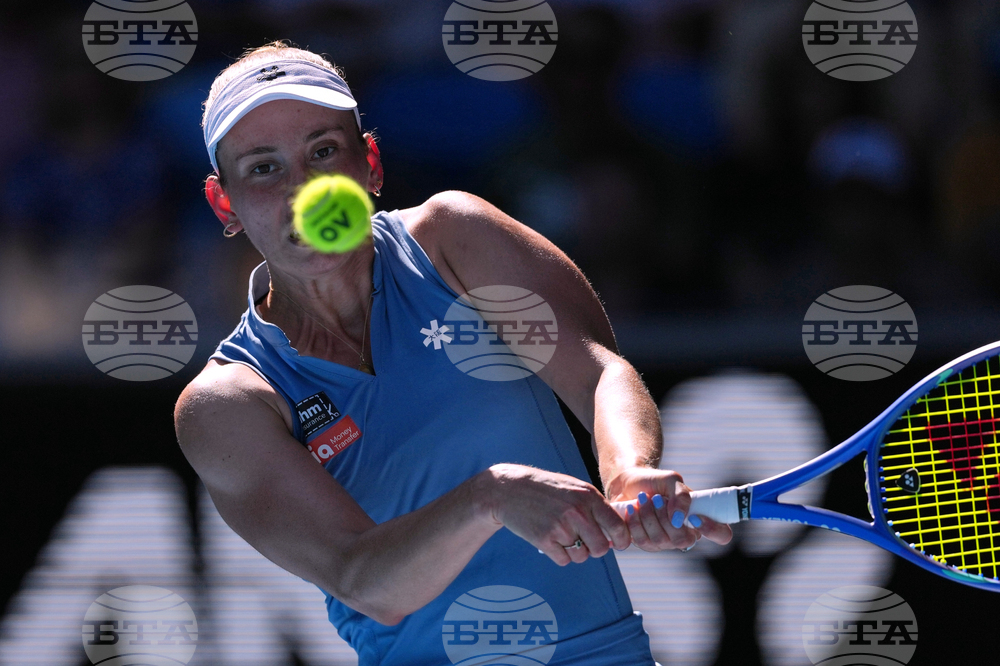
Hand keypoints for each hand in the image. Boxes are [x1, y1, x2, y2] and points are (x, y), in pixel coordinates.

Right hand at [482, 464, 631, 565]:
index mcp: (588, 496)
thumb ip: (595, 508)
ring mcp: (560, 527)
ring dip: (574, 552)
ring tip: (561, 535)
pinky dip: (559, 555)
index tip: (619, 544)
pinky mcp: (544, 539)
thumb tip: (616, 534)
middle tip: (584, 541)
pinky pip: (563, 560)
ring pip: (581, 556)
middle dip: (594, 549)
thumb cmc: (545, 489)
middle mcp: (577, 512)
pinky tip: (551, 540)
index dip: (622, 540)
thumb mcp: (574, 489)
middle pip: (601, 548)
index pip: (617, 526)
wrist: (509, 490)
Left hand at [606, 467, 732, 551]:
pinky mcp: (647, 544)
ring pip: (660, 540)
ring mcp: (666, 542)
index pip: (721, 535)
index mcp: (700, 518)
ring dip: (648, 516)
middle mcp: (686, 534)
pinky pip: (642, 542)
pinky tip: (633, 509)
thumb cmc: (655, 481)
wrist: (629, 483)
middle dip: (665, 517)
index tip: (694, 516)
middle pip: (683, 540)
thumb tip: (679, 520)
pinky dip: (635, 523)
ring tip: (642, 498)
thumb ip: (681, 496)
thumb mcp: (671, 480)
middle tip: (656, 497)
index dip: (713, 530)